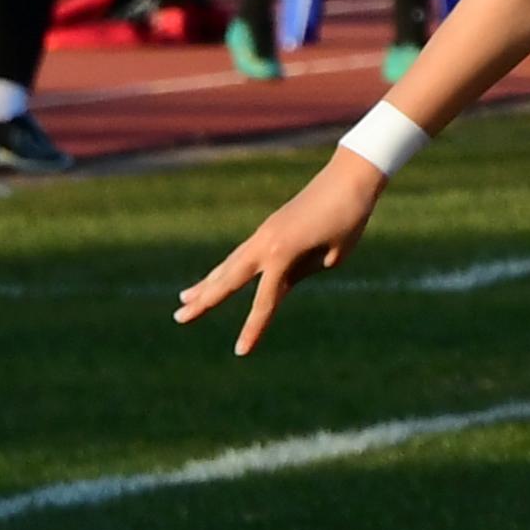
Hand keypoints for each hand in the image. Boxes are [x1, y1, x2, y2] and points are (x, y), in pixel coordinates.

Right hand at [177, 152, 382, 354]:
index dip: (253, 329)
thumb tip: (282, 277)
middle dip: (204, 301)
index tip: (240, 352)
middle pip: (228, 280)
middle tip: (179, 318)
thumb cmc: (348, 219)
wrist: (349, 177)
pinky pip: (241, 255)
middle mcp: (265, 245)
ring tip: (184, 299)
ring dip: (206, 283)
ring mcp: (264, 234)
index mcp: (283, 255)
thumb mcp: (332, 256)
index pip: (265, 302)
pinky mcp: (269, 229)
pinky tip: (216, 278)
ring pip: (229, 265)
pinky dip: (225, 268)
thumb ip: (302, 272)